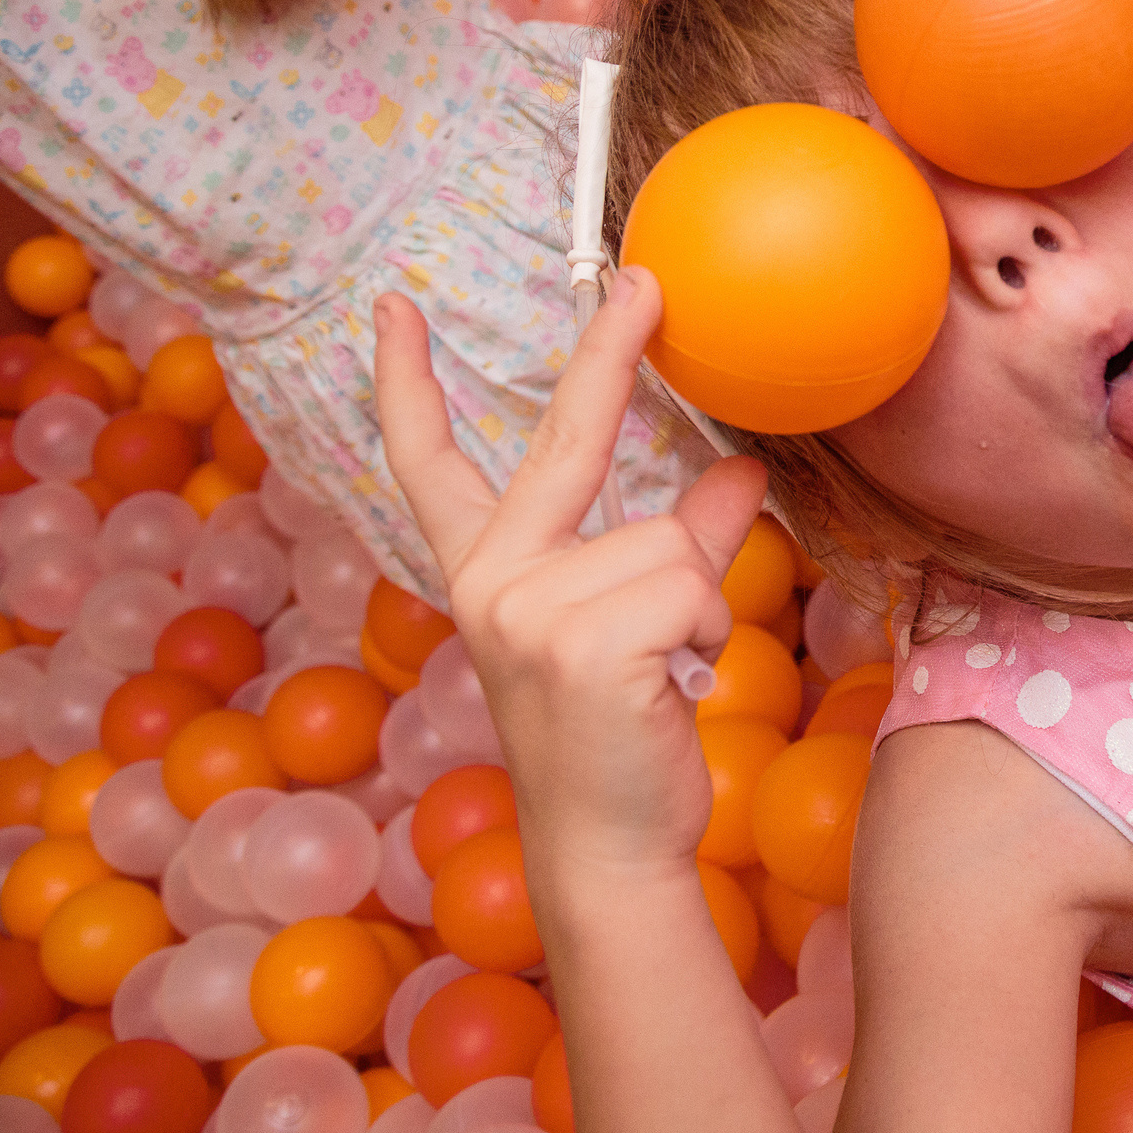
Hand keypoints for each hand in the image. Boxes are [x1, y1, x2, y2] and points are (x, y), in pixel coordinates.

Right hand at [373, 268, 768, 872]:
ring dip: (697, 601)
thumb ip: (680, 540)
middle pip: (565, 439)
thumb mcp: (640, 626)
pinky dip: (707, 629)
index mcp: (485, 573)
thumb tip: (738, 471)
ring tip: (664, 670)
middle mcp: (491, 581)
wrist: (608, 851)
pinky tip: (670, 686)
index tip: (394, 307)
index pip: (431, 464)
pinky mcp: (583, 641)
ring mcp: (529, 610)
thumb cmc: (619, 737)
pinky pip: (692, 585)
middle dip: (607, 351)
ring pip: (671, 540)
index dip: (408, 385)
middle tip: (645, 281)